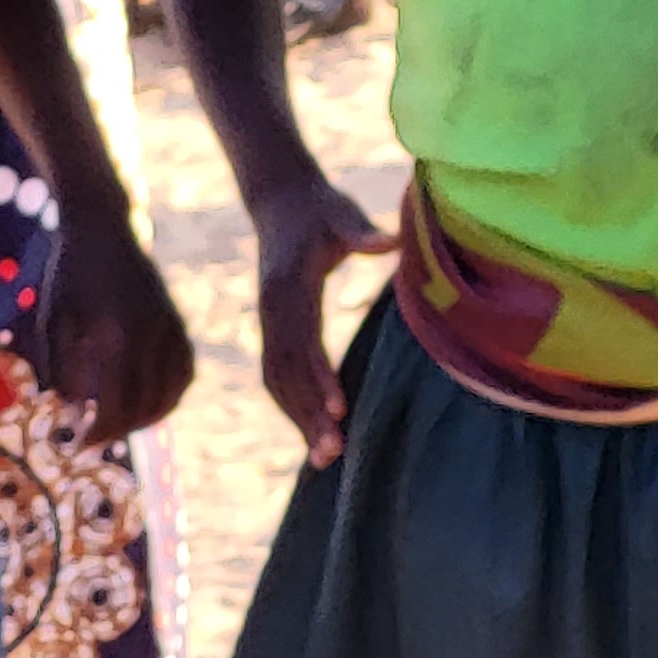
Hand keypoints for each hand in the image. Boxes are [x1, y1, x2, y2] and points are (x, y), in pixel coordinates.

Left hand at [33, 209, 196, 448]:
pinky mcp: (176, 319)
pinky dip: (172, 392)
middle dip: (118, 430)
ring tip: (120, 423)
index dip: (98, 434)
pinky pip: (185, 369)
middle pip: (144, 406)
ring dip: (148, 417)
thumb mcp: (53, 321)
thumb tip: (72, 411)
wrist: (103, 225)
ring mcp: (168, 325)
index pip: (114, 406)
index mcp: (114, 335)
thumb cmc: (68, 272)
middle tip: (93, 438)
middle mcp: (148, 334)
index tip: (78, 445)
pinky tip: (149, 400)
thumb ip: (60, 370)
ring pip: (172, 391)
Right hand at [254, 179, 395, 466]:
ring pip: (276, 379)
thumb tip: (391, 241)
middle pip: (286, 369)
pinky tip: (308, 432)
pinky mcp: (270, 327)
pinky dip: (289, 405)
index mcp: (288, 283)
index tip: (339, 409)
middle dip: (307, 412)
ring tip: (325, 459)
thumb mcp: (340, 212)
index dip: (318, 375)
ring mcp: (266, 319)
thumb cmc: (320, 207)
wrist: (281, 198)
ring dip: (296, 418)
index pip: (303, 339)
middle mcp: (271, 307)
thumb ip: (362, 230)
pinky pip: (274, 374)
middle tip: (333, 453)